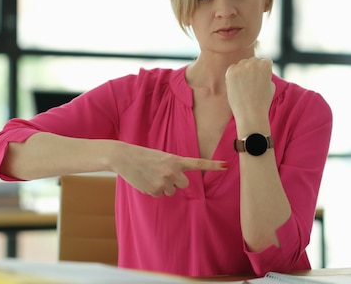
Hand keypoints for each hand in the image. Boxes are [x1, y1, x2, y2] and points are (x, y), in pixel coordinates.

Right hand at [110, 143, 226, 196]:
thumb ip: (174, 166)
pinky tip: (145, 180)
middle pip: (184, 183)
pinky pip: (160, 194)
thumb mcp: (162, 156)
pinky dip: (154, 189)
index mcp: (175, 160)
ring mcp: (163, 182)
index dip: (213, 165)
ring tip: (151, 175)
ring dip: (164, 186)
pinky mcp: (154, 191)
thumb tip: (180, 181)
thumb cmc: (144, 155)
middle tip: (163, 173)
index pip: (198, 163)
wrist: (124, 157)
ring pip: (171, 191)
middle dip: (176, 181)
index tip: (226, 165)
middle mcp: (172, 172)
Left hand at [225, 57, 274, 121]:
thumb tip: (258, 69)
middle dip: (253, 70)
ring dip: (243, 71)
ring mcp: (241, 67)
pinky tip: (238, 86)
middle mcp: (253, 63)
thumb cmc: (262, 102)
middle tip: (252, 85)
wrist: (251, 113)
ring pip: (242, 64)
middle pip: (253, 61)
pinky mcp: (231, 73)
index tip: (262, 83)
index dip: (264, 73)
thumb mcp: (270, 85)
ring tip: (245, 87)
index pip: (265, 62)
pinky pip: (232, 69)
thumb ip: (265, 74)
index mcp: (266, 64)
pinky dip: (234, 75)